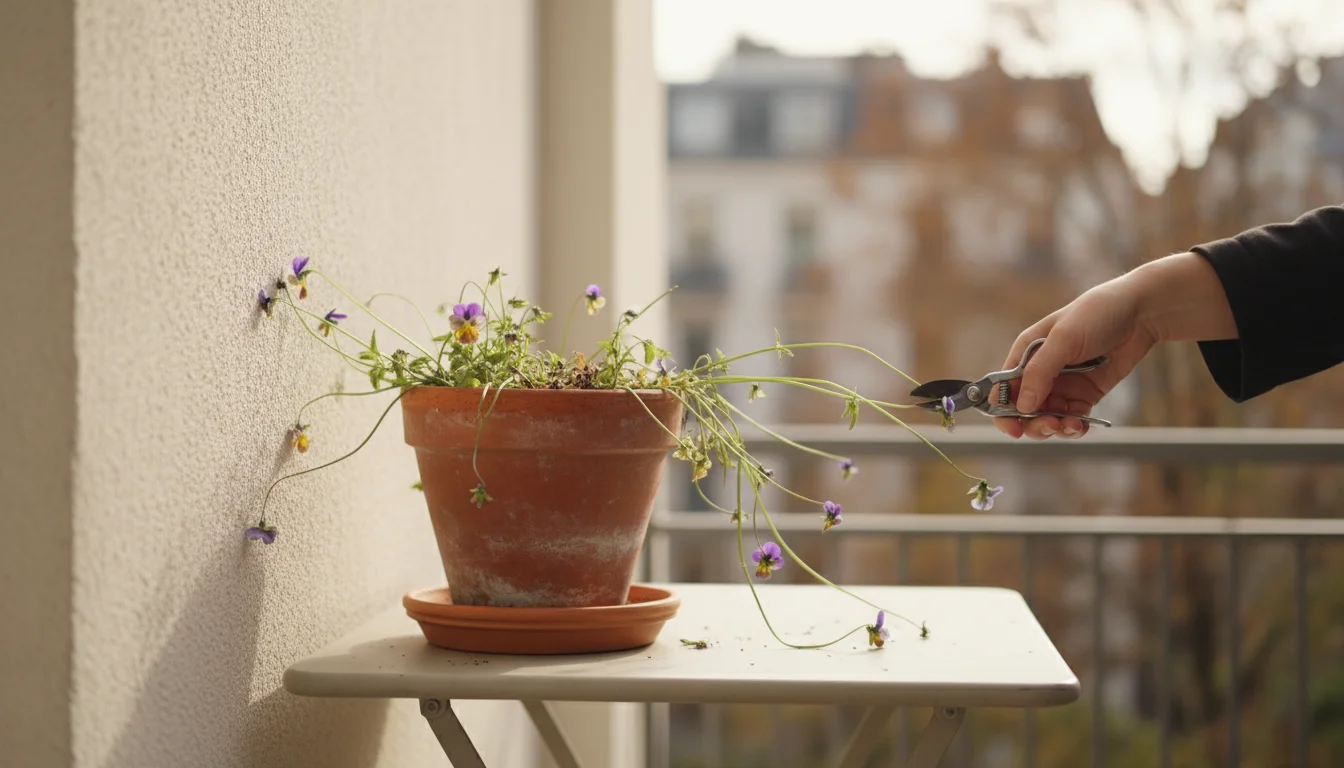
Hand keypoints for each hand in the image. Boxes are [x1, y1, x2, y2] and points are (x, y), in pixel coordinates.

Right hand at [995, 278, 1156, 439]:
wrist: (1140, 313)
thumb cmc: (1096, 314)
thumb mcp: (1064, 339)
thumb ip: (1040, 372)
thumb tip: (1022, 405)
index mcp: (1026, 353)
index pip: (1003, 387)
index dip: (1003, 410)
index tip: (1013, 427)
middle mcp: (1040, 371)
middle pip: (1023, 409)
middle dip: (1032, 422)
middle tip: (1050, 425)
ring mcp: (1063, 384)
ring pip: (1046, 417)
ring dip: (1054, 427)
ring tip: (1070, 426)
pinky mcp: (1085, 394)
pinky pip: (1071, 418)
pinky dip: (1073, 427)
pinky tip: (1080, 426)